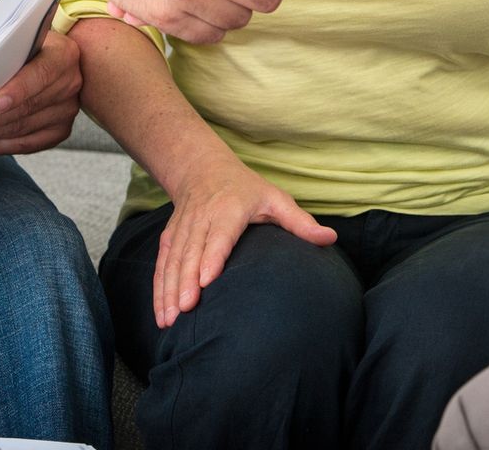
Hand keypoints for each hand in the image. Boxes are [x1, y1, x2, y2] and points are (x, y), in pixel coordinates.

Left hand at [0, 27, 81, 154]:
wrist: (44, 58)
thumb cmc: (23, 47)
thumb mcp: (17, 39)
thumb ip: (3, 52)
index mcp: (64, 55)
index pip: (41, 73)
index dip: (18, 90)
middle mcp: (70, 83)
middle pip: (27, 107)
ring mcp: (67, 110)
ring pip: (23, 128)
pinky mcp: (59, 131)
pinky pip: (26, 144)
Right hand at [154, 157, 335, 328]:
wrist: (202, 169)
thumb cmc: (246, 189)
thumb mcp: (275, 198)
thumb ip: (299, 222)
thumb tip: (330, 239)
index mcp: (229, 209)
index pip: (220, 235)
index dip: (211, 256)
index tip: (206, 281)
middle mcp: (202, 218)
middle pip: (191, 252)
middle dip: (185, 281)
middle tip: (185, 309)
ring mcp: (183, 229)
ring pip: (173, 261)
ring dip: (168, 290)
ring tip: (170, 320)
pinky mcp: (170, 238)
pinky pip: (162, 264)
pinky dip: (159, 289)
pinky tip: (162, 315)